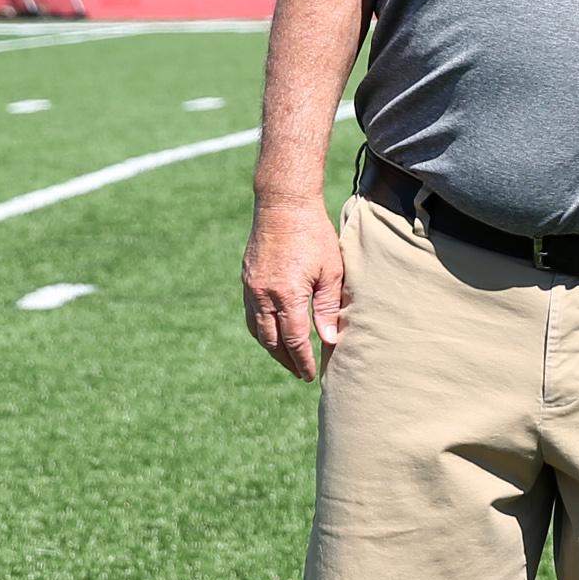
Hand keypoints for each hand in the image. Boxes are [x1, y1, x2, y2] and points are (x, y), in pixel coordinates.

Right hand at [241, 197, 345, 380]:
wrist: (283, 205)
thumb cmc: (314, 235)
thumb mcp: (331, 271)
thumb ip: (328, 307)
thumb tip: (329, 340)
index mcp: (287, 295)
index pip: (295, 340)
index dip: (303, 361)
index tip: (311, 375)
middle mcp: (264, 295)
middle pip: (272, 340)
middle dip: (287, 360)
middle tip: (301, 373)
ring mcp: (252, 287)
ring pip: (257, 329)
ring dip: (272, 347)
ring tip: (287, 358)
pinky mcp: (247, 279)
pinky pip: (251, 313)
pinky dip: (261, 329)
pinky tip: (272, 333)